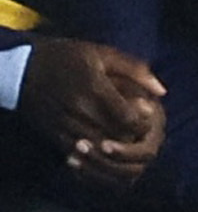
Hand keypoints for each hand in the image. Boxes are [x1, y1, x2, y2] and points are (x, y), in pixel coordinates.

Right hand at [18, 38, 167, 190]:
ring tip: (128, 143)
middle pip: (116, 136)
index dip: (144, 123)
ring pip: (99, 149)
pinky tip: (106, 151)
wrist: (22, 68)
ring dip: (117, 151)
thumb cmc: (67, 58)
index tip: (150, 117)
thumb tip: (161, 91)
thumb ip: (134, 70)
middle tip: (144, 134)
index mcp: (94, 87)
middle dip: (134, 138)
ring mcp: (64, 123)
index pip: (128, 117)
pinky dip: (95, 157)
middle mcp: (78, 108)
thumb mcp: (102, 54)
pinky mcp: (53, 134)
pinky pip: (78, 154)